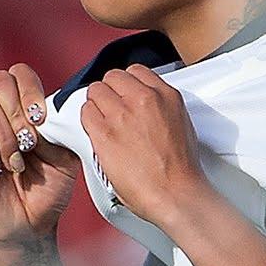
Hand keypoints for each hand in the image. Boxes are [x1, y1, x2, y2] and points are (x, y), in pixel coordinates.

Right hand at [0, 64, 81, 247]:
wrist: (33, 223)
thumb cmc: (49, 189)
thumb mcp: (66, 154)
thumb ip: (60, 126)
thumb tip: (51, 108)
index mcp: (26, 109)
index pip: (20, 74)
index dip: (30, 89)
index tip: (42, 117)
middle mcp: (2, 114)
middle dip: (18, 109)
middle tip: (30, 139)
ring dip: (8, 136)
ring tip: (18, 162)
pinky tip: (1, 167)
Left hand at [80, 64, 211, 227]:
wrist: (175, 193)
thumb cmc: (180, 169)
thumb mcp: (181, 124)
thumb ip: (160, 108)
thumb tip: (145, 107)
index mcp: (165, 96)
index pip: (135, 71)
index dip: (126, 84)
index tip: (124, 94)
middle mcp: (143, 99)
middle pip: (112, 77)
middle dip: (109, 92)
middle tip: (111, 108)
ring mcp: (122, 115)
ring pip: (95, 91)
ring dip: (97, 105)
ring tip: (103, 121)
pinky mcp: (104, 133)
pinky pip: (85, 112)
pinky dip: (87, 120)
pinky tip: (96, 131)